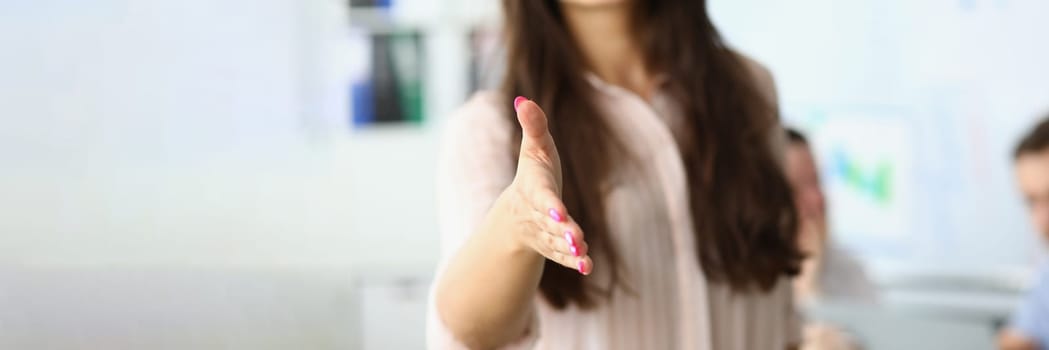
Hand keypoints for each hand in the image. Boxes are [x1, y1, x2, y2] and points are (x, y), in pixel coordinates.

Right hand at [502, 96, 592, 274]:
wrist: (520, 212)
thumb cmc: (534, 173)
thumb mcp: (535, 148)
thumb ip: (533, 126)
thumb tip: (524, 100)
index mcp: (532, 187)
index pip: (540, 196)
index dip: (548, 204)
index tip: (558, 211)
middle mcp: (535, 213)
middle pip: (548, 223)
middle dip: (561, 230)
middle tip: (575, 237)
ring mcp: (543, 232)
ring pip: (555, 242)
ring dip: (568, 248)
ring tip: (582, 253)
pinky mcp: (552, 247)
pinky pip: (562, 256)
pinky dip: (574, 262)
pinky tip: (587, 266)